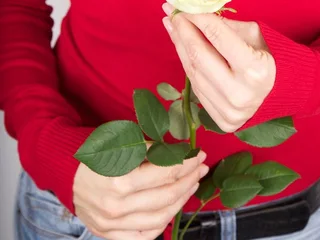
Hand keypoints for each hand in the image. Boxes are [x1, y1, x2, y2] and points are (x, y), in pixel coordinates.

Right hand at [73, 151, 208, 239]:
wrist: (66, 171)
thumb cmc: (96, 151)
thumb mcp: (122, 141)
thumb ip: (151, 150)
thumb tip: (181, 153)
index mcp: (119, 180)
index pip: (165, 173)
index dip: (186, 163)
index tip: (198, 154)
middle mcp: (116, 206)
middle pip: (166, 196)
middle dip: (188, 180)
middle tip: (200, 168)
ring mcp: (112, 225)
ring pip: (160, 218)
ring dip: (181, 200)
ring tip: (190, 185)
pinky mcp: (109, 235)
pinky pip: (144, 236)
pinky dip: (162, 224)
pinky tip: (172, 208)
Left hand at [162, 5, 275, 132]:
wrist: (279, 95)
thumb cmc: (268, 58)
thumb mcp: (254, 35)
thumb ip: (226, 26)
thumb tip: (196, 12)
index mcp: (255, 68)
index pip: (218, 36)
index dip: (197, 17)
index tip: (184, 4)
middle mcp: (240, 93)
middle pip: (199, 55)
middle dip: (182, 30)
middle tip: (171, 12)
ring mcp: (229, 110)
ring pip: (192, 72)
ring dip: (179, 45)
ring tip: (171, 25)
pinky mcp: (221, 120)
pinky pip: (195, 87)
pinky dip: (186, 63)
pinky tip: (181, 46)